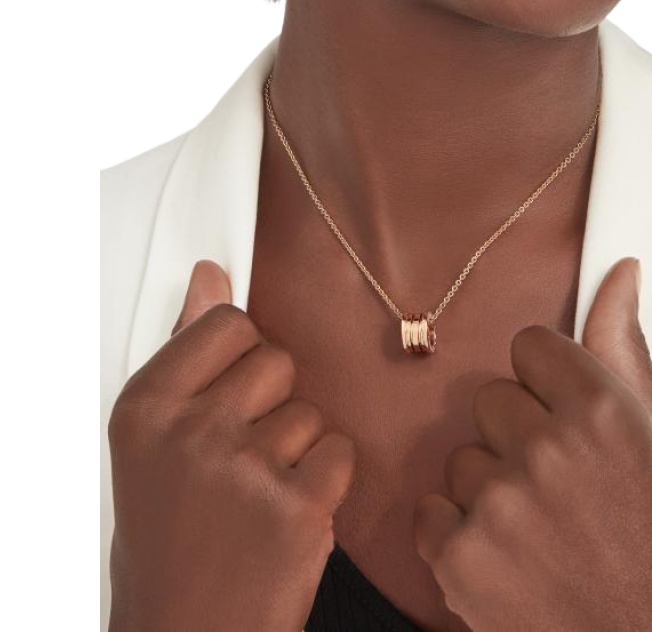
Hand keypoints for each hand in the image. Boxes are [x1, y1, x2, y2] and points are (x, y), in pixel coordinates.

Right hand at [107, 260, 356, 631]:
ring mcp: (247, 469)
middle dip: (271, 400)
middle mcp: (192, 432)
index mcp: (147, 408)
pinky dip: (325, 479)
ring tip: (258, 493)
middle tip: (240, 455)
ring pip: (311, 409)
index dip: (241, 354)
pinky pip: (340, 449)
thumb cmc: (168, 541)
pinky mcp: (299, 506)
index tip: (231, 384)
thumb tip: (209, 275)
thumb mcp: (153, 443)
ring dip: (297, 447)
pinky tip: (289, 512)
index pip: (227, 322)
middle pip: (277, 359)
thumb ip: (184, 350)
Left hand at [413, 257, 651, 631]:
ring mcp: (497, 503)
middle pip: (489, 398)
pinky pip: (430, 507)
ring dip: (487, 487)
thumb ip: (623, 349)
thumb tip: (619, 269)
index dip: (543, 383)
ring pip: (460, 455)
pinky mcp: (459, 554)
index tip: (560, 417)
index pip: (527, 345)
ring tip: (536, 529)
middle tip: (556, 485)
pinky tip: (504, 557)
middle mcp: (546, 449)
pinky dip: (456, 533)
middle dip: (515, 434)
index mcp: (600, 411)